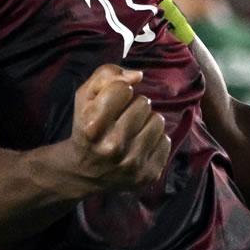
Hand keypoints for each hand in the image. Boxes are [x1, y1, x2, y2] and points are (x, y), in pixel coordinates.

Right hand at [69, 64, 171, 190]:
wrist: (84, 173)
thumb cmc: (87, 127)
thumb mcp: (85, 98)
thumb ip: (106, 76)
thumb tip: (137, 76)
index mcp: (93, 126)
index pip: (122, 89)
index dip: (118, 91)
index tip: (113, 102)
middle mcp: (113, 146)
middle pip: (143, 103)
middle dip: (134, 106)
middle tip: (123, 118)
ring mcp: (133, 163)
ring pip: (158, 120)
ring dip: (147, 121)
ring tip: (133, 130)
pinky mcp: (149, 174)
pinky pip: (165, 141)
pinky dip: (154, 140)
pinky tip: (139, 146)